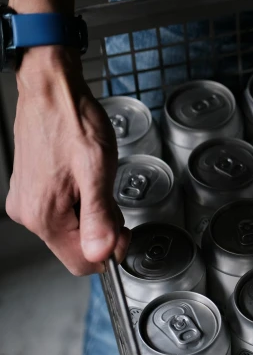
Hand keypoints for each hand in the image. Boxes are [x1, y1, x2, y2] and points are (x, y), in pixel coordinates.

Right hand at [6, 46, 129, 274]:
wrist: (52, 92)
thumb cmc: (74, 123)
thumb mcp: (97, 169)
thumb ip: (100, 215)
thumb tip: (102, 252)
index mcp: (45, 215)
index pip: (82, 262)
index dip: (110, 250)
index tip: (123, 227)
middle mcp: (29, 214)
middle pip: (75, 246)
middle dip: (101, 228)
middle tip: (109, 195)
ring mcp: (27, 202)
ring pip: (69, 228)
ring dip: (90, 212)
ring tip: (94, 179)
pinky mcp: (30, 190)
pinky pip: (60, 210)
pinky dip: (78, 200)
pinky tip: (82, 176)